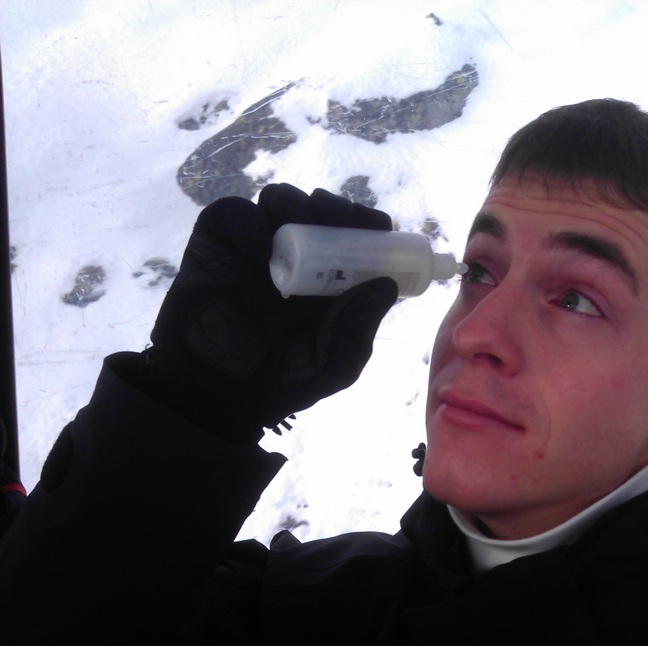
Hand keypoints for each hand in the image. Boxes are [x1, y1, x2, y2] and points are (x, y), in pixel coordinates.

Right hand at [146, 184, 398, 441]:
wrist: (217, 397)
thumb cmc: (281, 383)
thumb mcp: (335, 362)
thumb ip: (359, 325)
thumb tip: (386, 284)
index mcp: (329, 280)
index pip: (353, 235)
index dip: (366, 224)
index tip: (380, 227)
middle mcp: (296, 257)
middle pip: (318, 210)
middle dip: (334, 208)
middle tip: (337, 218)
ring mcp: (254, 248)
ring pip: (278, 201)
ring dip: (294, 205)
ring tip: (301, 226)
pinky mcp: (214, 245)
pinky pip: (231, 214)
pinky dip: (248, 221)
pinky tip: (260, 250)